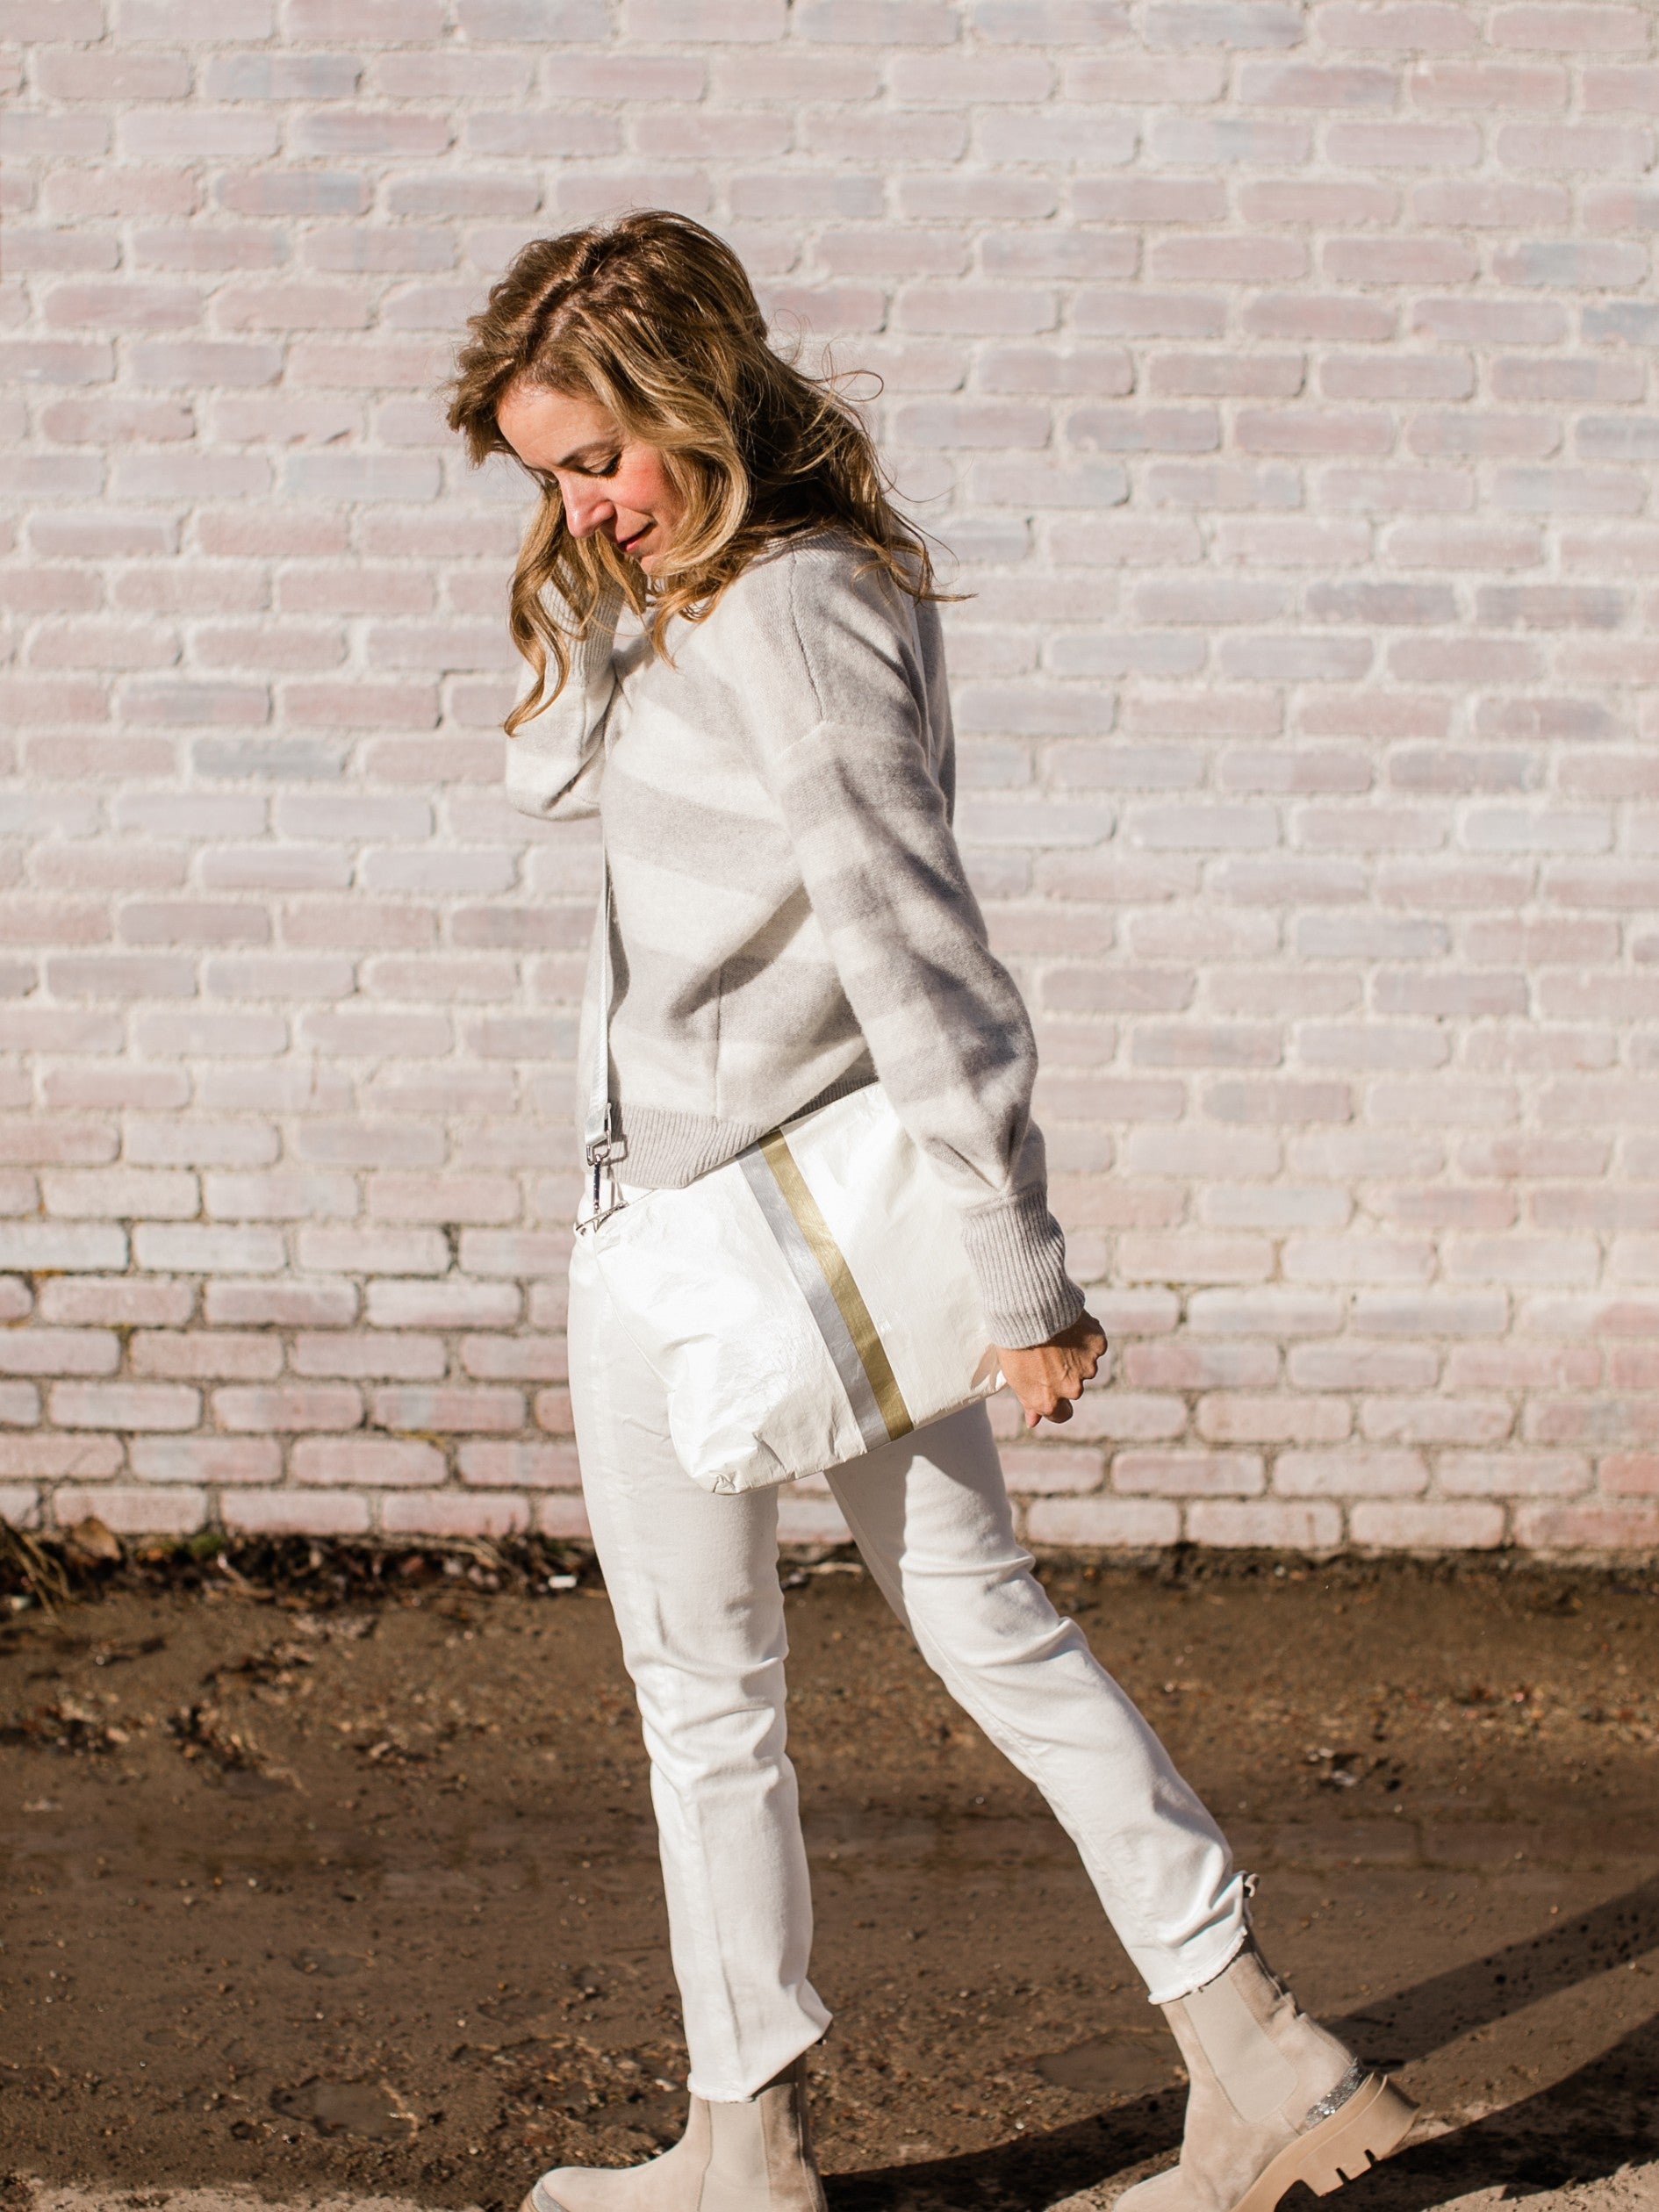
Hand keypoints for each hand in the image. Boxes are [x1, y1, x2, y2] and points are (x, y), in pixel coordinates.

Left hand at [997, 1312, 1107, 1428]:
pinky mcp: (1098, 1345)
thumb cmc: (1014, 1342)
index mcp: (1048, 1401)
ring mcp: (1087, 1367)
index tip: (1048, 1384)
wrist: (1026, 1308)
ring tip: (1056, 1336)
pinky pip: (1095, 1345)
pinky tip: (1069, 1326)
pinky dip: (1086, 1337)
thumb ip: (1029, 1401)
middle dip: (1064, 1373)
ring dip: (1075, 1354)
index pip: (1061, 1414)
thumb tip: (1033, 1423)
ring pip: (1086, 1365)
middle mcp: (1072, 1389)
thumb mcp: (1015, 1375)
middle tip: (1046, 1352)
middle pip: (1073, 1387)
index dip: (1055, 1400)